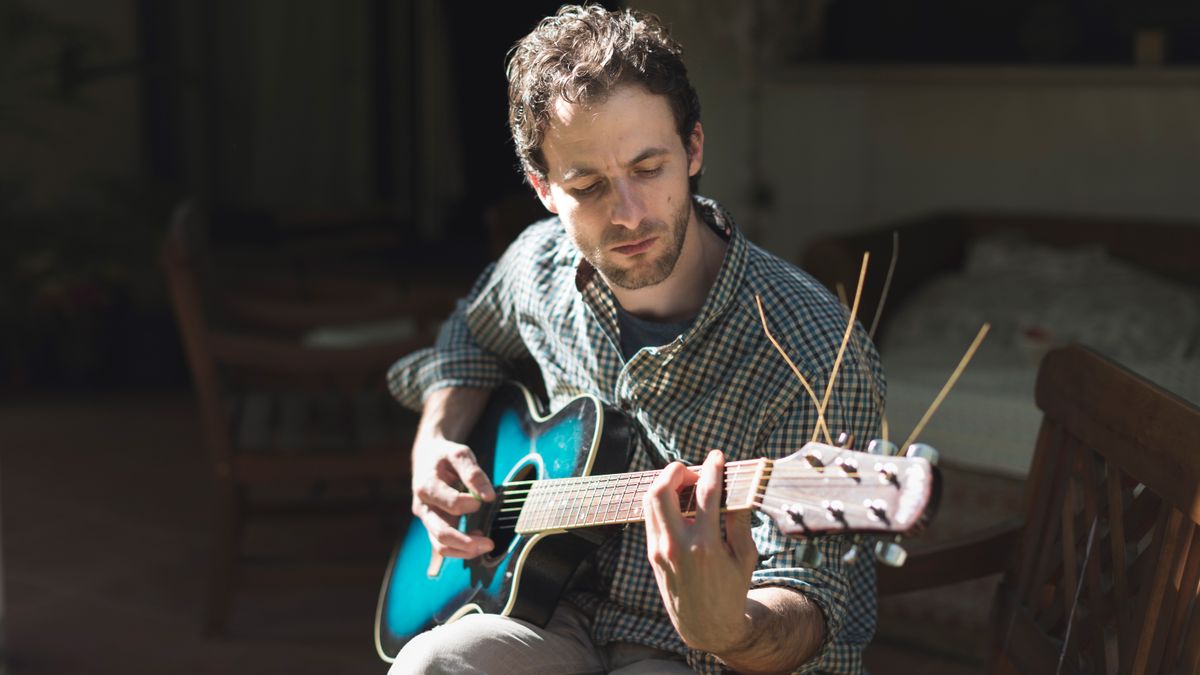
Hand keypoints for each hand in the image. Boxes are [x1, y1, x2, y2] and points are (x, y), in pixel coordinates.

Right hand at [411, 437, 495, 558]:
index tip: (486, 498)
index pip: (452, 504)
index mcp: (426, 487)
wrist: (426, 456)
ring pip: (440, 545)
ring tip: (486, 546)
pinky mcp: (433, 525)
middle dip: (466, 542)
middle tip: (490, 543)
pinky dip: (460, 549)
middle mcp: (423, 507)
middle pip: (441, 533)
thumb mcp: (460, 454)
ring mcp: (427, 519)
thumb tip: (489, 496)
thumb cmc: (445, 456)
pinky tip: (476, 541)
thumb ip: (474, 473)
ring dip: (464, 551)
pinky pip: (442, 545)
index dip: (472, 504)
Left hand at [643, 450, 759, 653]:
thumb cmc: (731, 589)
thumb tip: (737, 488)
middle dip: (676, 471)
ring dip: (665, 484)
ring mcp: (660, 549)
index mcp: (705, 546)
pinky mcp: (652, 553)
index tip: (717, 456)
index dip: (712, 468)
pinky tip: (679, 502)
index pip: (705, 494)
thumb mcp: (745, 556)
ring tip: (686, 485)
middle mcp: (677, 545)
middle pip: (661, 491)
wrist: (704, 624)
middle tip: (694, 472)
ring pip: (650, 501)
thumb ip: (739, 521)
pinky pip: (650, 516)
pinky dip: (662, 501)